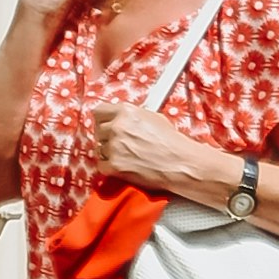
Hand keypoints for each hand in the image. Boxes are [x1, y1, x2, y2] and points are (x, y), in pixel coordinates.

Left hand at [88, 101, 216, 200]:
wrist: (180, 163)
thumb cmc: (171, 141)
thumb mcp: (153, 117)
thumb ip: (131, 116)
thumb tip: (120, 118)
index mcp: (126, 111)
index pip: (98, 111)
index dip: (103, 120)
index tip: (106, 125)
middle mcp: (117, 127)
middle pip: (97, 131)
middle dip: (106, 137)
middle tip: (119, 143)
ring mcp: (114, 147)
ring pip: (98, 149)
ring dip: (109, 153)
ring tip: (126, 156)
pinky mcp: (115, 166)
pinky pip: (101, 166)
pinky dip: (110, 168)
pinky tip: (124, 166)